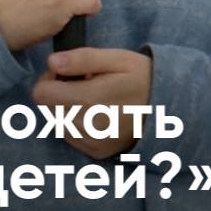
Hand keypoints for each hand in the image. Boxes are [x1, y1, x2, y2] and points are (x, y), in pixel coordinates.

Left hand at [31, 46, 152, 158]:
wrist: (169, 108)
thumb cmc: (141, 77)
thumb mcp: (116, 59)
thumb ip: (82, 58)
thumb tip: (52, 62)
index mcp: (89, 99)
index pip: (41, 93)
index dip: (49, 79)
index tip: (66, 73)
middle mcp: (87, 126)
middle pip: (47, 108)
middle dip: (58, 94)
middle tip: (83, 84)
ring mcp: (92, 142)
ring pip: (57, 123)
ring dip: (66, 110)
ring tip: (92, 99)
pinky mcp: (97, 152)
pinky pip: (71, 137)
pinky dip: (77, 125)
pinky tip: (96, 114)